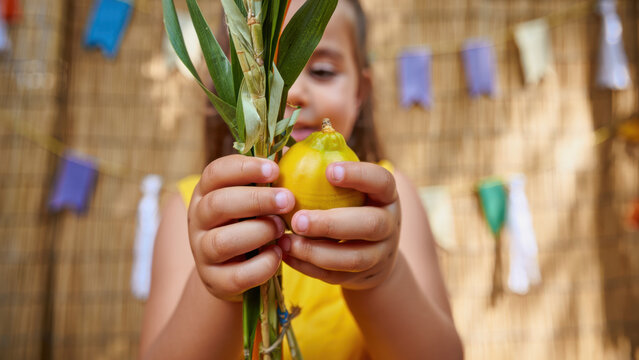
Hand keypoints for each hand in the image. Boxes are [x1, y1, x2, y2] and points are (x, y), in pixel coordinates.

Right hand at [188, 155, 294, 300]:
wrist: (234, 271)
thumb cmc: (251, 223)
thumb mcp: (253, 198)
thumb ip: (266, 179)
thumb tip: (296, 150)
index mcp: (206, 192)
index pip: (216, 172)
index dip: (245, 168)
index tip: (275, 169)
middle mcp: (198, 220)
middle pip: (219, 204)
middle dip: (257, 200)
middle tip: (288, 200)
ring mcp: (202, 252)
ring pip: (223, 241)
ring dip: (259, 232)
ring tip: (281, 229)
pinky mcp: (214, 281)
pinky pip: (237, 275)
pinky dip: (263, 265)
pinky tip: (278, 255)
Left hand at [278, 162, 400, 289]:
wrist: (373, 254)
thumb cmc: (349, 206)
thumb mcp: (349, 189)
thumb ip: (324, 169)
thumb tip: (285, 147)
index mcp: (386, 195)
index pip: (381, 180)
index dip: (359, 175)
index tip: (329, 170)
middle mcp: (390, 224)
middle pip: (370, 224)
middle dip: (332, 223)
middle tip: (298, 218)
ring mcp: (380, 254)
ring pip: (354, 257)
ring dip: (317, 251)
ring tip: (287, 241)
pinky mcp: (363, 277)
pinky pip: (336, 276)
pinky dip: (309, 267)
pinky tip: (286, 254)